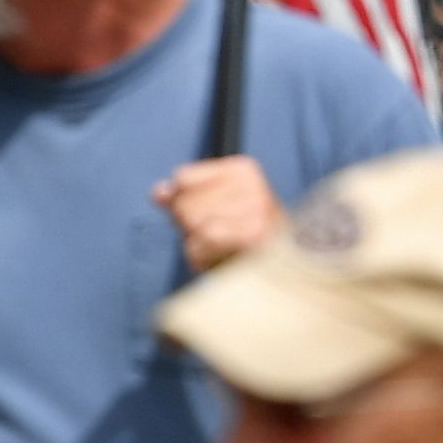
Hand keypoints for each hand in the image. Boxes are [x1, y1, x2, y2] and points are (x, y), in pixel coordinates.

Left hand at [155, 155, 284, 270]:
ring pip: (191, 224)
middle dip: (192, 228)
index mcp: (243, 169)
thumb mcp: (213, 210)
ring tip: (224, 250)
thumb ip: (183, 197)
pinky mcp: (252, 234)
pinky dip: (202, 259)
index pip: (181, 178)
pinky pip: (199, 244)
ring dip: (199, 247)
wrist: (283, 272)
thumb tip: (159, 192)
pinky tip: (223, 260)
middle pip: (184, 203)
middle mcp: (252, 184)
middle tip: (221, 239)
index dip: (186, 203)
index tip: (214, 216)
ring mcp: (255, 208)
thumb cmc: (244, 244)